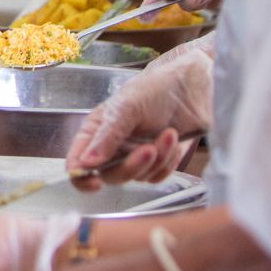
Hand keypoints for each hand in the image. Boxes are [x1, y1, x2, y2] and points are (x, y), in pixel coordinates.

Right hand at [64, 39, 212, 187]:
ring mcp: (135, 157)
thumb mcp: (126, 107)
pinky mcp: (158, 163)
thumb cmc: (155, 88)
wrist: (193, 88)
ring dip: (157, 158)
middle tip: (148, 149)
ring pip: (137, 177)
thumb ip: (106, 137)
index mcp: (95, 131)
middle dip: (131, 165)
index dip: (80, 177)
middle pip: (110, 176)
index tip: (95, 182)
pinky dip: (168, 161)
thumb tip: (86, 163)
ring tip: (167, 133)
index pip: (77, 163)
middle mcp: (112, 148)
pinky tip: (173, 139)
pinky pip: (158, 176)